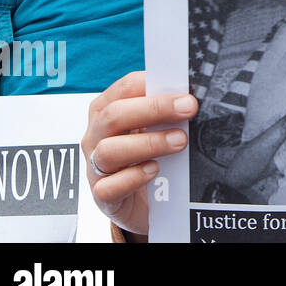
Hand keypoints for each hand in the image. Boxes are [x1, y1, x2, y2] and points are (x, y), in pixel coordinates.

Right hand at [81, 71, 196, 237]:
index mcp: (108, 111)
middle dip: (154, 109)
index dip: (152, 85)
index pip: (124, 88)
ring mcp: (96, 166)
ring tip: (179, 141)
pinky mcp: (103, 195)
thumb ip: (166, 112)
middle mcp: (97, 136)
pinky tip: (154, 170)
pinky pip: (109, 187)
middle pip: (114, 115)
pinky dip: (133, 177)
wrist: (149, 201)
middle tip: (188, 109)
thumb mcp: (155, 128)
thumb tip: (190, 97)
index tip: (182, 90)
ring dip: (149, 143)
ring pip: (109, 150)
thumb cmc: (150, 154)